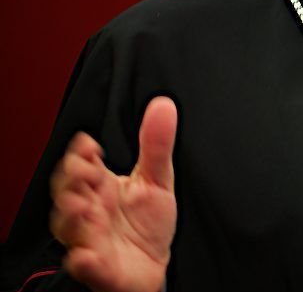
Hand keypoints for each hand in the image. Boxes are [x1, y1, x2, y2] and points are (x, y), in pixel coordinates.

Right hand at [50, 97, 177, 291]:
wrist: (154, 264)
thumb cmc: (148, 222)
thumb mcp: (158, 179)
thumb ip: (157, 145)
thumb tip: (163, 106)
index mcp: (102, 187)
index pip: (81, 165)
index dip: (80, 154)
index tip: (88, 144)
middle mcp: (91, 211)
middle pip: (67, 192)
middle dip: (71, 181)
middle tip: (85, 171)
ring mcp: (91, 239)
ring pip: (69, 228)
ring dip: (72, 217)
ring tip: (84, 207)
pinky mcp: (99, 268)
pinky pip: (85, 265)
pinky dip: (83, 261)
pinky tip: (86, 254)